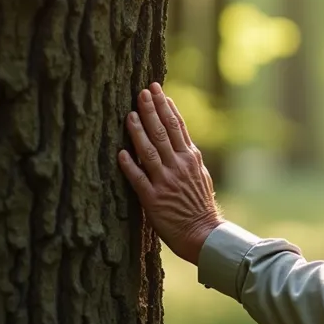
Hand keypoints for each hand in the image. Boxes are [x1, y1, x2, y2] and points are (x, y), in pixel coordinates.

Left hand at [118, 82, 222, 264]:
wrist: (203, 234)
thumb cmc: (200, 206)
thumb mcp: (200, 176)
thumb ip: (188, 158)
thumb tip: (180, 140)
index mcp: (191, 158)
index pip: (178, 126)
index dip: (167, 106)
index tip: (158, 90)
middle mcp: (179, 166)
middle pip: (163, 132)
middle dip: (152, 109)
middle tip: (142, 91)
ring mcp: (166, 181)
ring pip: (149, 150)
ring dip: (139, 131)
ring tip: (129, 113)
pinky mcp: (153, 199)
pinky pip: (138, 179)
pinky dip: (129, 165)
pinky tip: (120, 152)